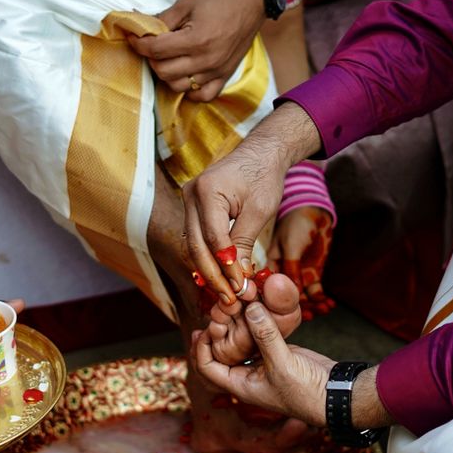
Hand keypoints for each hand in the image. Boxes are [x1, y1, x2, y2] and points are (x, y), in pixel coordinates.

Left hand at [128, 0, 264, 101]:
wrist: (250, 2)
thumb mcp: (186, 3)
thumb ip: (162, 20)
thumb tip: (141, 29)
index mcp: (196, 40)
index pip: (156, 50)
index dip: (139, 44)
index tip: (134, 38)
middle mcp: (206, 60)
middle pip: (164, 72)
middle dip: (152, 59)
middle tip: (152, 47)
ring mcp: (216, 72)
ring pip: (179, 86)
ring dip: (168, 75)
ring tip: (168, 60)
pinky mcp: (225, 77)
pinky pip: (203, 96)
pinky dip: (190, 91)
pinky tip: (186, 77)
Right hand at [182, 102, 321, 302]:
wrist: (261, 153)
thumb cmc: (264, 176)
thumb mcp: (260, 211)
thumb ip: (245, 243)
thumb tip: (240, 278)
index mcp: (208, 191)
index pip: (213, 239)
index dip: (226, 267)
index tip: (240, 288)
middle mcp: (191, 194)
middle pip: (195, 245)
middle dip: (212, 276)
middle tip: (229, 299)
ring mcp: (188, 200)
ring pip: (192, 245)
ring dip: (208, 270)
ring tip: (226, 292)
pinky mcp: (192, 207)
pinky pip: (195, 237)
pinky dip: (208, 257)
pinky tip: (220, 275)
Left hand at [194, 301, 334, 425]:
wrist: (334, 395)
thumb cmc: (306, 391)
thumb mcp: (282, 364)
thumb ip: (265, 335)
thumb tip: (250, 308)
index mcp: (240, 385)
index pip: (207, 368)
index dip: (200, 349)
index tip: (205, 329)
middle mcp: (247, 375)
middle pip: (219, 355)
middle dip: (213, 337)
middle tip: (212, 316)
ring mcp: (263, 363)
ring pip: (240, 343)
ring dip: (235, 326)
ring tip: (230, 307)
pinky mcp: (278, 353)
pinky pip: (260, 336)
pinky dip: (255, 323)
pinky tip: (254, 308)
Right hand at [268, 207, 335, 320]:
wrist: (315, 212)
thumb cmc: (297, 223)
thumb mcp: (291, 245)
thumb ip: (290, 267)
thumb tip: (289, 289)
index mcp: (271, 266)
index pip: (269, 289)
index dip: (274, 303)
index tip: (283, 314)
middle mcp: (282, 274)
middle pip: (287, 298)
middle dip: (297, 309)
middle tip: (309, 316)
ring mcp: (298, 275)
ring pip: (303, 298)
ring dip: (312, 306)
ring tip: (322, 311)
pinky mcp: (312, 274)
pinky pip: (316, 292)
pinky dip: (322, 299)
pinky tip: (330, 305)